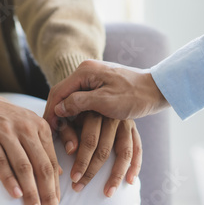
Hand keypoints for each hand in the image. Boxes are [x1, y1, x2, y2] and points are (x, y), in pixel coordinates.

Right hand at [0, 80, 59, 204]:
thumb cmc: (6, 118)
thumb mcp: (29, 126)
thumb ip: (43, 147)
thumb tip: (59, 173)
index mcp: (41, 127)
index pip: (52, 161)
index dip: (56, 185)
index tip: (57, 204)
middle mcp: (26, 128)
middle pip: (41, 166)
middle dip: (47, 192)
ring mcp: (6, 132)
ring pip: (23, 166)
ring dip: (30, 191)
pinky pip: (0, 162)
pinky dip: (9, 180)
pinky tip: (15, 195)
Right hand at [43, 60, 168, 129]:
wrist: (157, 90)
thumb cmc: (134, 96)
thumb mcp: (105, 101)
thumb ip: (79, 102)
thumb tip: (58, 108)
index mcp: (85, 71)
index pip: (59, 91)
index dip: (51, 110)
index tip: (46, 127)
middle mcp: (87, 72)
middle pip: (63, 94)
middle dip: (56, 114)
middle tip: (52, 132)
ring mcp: (94, 79)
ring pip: (72, 98)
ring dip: (66, 114)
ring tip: (62, 132)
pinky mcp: (100, 86)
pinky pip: (82, 99)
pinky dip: (77, 112)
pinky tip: (74, 125)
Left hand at [57, 112, 141, 196]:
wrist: (98, 86)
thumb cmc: (75, 104)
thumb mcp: (67, 111)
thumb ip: (66, 128)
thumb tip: (70, 150)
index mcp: (95, 111)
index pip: (89, 141)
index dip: (81, 161)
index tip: (72, 178)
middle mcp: (112, 117)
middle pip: (104, 149)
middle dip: (91, 171)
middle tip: (79, 187)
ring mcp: (125, 122)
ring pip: (124, 152)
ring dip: (116, 174)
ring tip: (108, 193)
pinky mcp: (133, 127)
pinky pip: (137, 148)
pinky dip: (136, 165)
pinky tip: (130, 180)